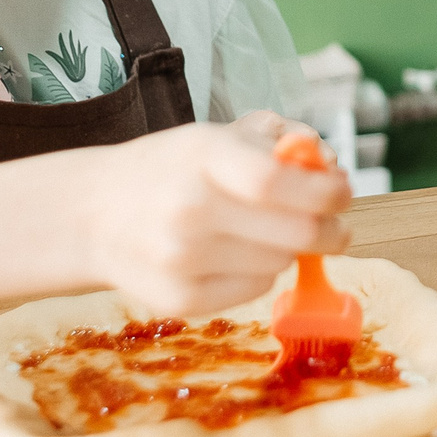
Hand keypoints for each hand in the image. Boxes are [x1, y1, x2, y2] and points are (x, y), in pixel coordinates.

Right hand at [75, 111, 351, 316]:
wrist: (94, 214)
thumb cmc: (172, 169)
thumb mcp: (217, 136)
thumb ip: (280, 143)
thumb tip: (331, 166)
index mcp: (202, 156)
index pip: (277, 181)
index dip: (326, 190)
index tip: (342, 191)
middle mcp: (189, 209)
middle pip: (294, 233)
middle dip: (331, 230)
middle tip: (333, 225)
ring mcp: (181, 260)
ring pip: (280, 263)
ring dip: (289, 248)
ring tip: (264, 232)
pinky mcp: (178, 300)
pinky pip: (254, 288)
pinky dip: (260, 271)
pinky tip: (234, 254)